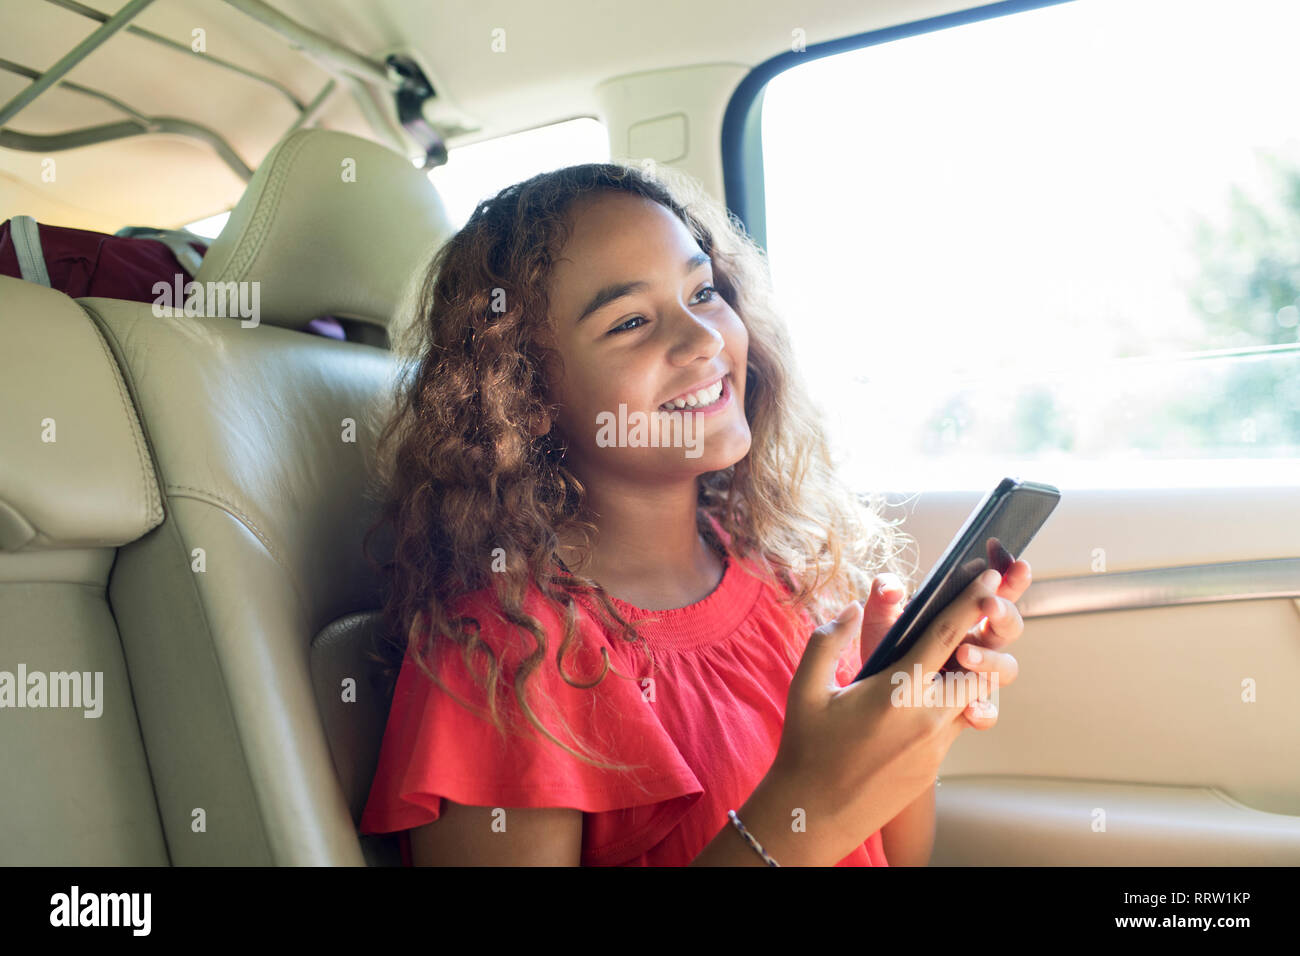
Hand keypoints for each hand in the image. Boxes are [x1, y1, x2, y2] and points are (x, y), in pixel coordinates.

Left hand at [862, 559, 1032, 729]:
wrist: (867, 693)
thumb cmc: (882, 648)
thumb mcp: (879, 617)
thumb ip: (884, 594)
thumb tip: (893, 588)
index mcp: (964, 618)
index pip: (997, 593)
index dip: (1012, 578)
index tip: (1014, 563)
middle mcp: (978, 646)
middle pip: (1009, 627)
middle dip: (1005, 612)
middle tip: (988, 604)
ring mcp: (974, 678)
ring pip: (1005, 669)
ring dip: (991, 659)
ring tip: (964, 654)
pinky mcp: (964, 709)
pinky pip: (987, 714)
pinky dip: (983, 711)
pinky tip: (969, 708)